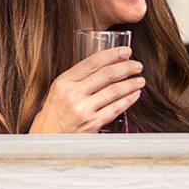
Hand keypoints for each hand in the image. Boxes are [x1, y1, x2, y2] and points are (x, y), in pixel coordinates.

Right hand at [27, 46, 144, 133]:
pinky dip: (128, 100)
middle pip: (107, 75)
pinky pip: (115, 108)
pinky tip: (135, 94)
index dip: (112, 55)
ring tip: (140, 79)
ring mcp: (84, 110)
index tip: (126, 51)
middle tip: (137, 65)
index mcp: (64, 82)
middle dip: (126, 67)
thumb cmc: (56, 112)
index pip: (92, 63)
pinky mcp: (93, 124)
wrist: (48, 137)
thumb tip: (107, 64)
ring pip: (114, 91)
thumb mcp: (59, 89)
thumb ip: (79, 77)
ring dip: (131, 84)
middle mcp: (74, 95)